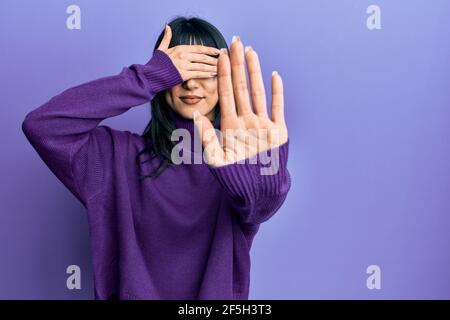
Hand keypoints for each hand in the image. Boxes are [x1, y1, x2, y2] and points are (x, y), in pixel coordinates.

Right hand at [157, 24, 220, 80]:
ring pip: (202, 65)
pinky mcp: (183, 75)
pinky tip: (214, 74)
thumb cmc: (156, 64)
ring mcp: (183, 65)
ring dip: (213, 67)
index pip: (198, 48)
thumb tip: (167, 26)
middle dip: (214, 58)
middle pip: (202, 56)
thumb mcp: (161, 49)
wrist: (150, 76)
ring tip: (222, 68)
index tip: (217, 51)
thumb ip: (166, 37)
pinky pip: (198, 74)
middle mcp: (183, 55)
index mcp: (180, 48)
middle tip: (224, 60)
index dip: (209, 49)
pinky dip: (207, 74)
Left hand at [193, 36, 287, 166]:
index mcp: (230, 125)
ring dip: (255, 71)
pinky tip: (274, 75)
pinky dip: (276, 92)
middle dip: (236, 64)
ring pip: (258, 92)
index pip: (225, 94)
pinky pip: (277, 107)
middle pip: (241, 87)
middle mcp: (246, 120)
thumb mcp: (216, 158)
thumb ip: (206, 136)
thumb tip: (196, 114)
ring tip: (251, 52)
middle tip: (234, 42)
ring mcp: (262, 124)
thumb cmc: (235, 178)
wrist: (257, 191)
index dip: (221, 74)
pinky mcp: (278, 131)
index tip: (218, 55)